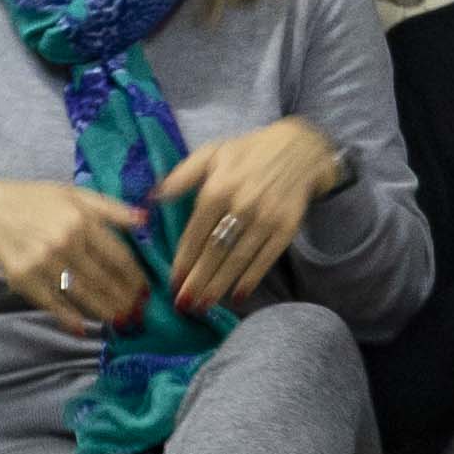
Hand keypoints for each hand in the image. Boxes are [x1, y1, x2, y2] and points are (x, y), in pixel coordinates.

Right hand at [0, 172, 151, 330]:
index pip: (119, 257)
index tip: (146, 291)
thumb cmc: (29, 199)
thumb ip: (109, 207)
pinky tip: (82, 329)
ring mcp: (44, 263)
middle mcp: (66, 242)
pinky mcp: (23, 279)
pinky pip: (53, 303)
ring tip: (121, 322)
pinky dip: (69, 318)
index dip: (136, 278)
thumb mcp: (71, 193)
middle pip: (105, 280)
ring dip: (106, 312)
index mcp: (81, 219)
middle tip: (139, 314)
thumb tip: (145, 219)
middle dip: (126, 300)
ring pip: (84, 295)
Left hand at [157, 115, 349, 313]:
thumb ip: (183, 175)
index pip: (195, 233)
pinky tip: (239, 295)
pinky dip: (252, 278)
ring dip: (219, 285)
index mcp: (218, 188)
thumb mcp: (212, 152)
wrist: (300, 149)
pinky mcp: (286, 228)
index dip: (183, 259)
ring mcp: (266, 218)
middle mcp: (241, 205)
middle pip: (214, 251)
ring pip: (237, 258)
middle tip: (184, 304)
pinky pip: (266, 258)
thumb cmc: (248, 151)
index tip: (172, 281)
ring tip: (204, 305)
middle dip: (197, 280)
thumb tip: (154, 197)